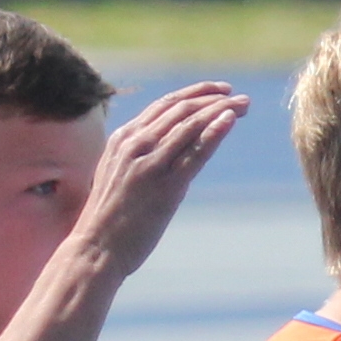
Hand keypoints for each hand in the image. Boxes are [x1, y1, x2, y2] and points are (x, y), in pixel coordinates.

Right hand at [62, 82, 247, 282]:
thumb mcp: (116, 176)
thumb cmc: (107, 219)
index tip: (218, 92)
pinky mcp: (165, 186)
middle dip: (214, 98)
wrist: (94, 249)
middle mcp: (135, 144)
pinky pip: (194, 152)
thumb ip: (134, 157)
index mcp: (122, 139)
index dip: (195, 94)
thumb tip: (160, 151)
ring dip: (221, 110)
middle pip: (181, 109)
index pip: (164, 104)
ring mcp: (150, 164)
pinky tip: (230, 121)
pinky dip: (214, 132)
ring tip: (245, 105)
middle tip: (241, 98)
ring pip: (190, 124)